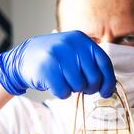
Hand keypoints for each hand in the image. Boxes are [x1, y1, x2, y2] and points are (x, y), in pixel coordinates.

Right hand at [0, 31, 115, 98]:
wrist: (24, 58)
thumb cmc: (55, 59)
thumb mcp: (75, 52)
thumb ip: (91, 64)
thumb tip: (110, 87)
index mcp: (81, 40)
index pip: (104, 63)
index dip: (108, 81)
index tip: (106, 93)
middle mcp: (71, 45)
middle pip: (93, 78)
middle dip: (89, 88)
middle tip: (80, 86)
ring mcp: (58, 56)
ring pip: (78, 86)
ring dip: (72, 89)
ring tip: (63, 80)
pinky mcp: (47, 70)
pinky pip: (64, 92)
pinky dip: (61, 93)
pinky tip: (54, 84)